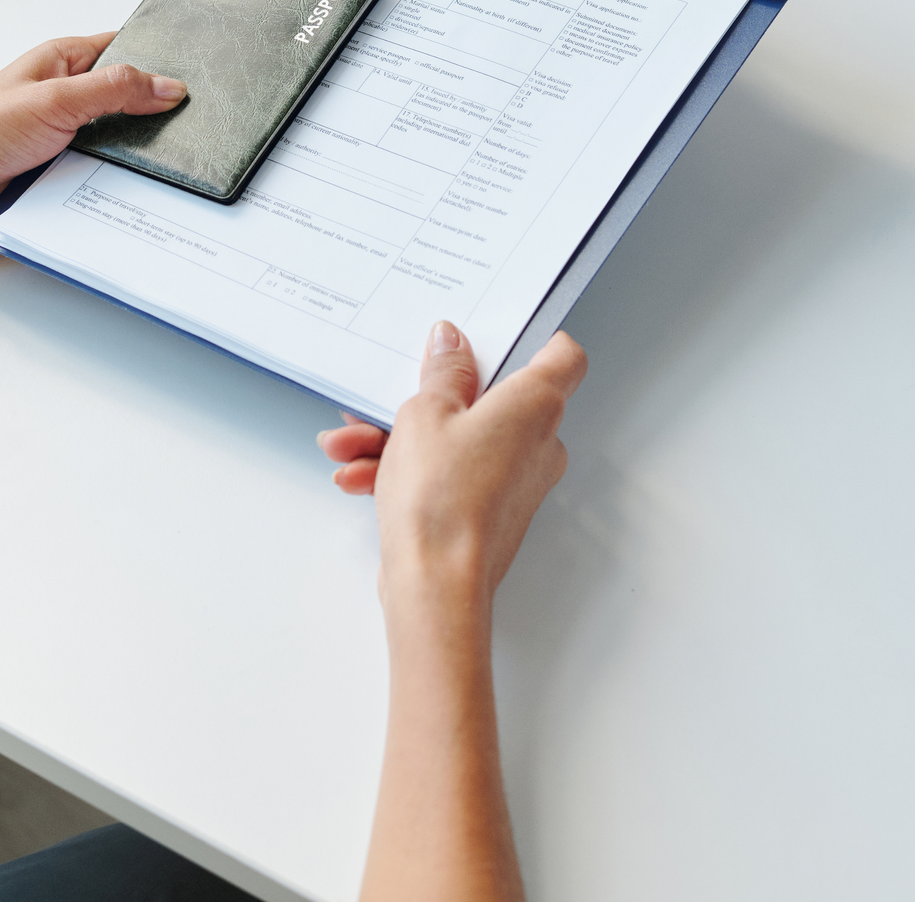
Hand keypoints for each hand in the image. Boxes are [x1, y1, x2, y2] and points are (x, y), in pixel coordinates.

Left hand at [0, 34, 185, 247]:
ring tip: (155, 160)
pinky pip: (102, 181)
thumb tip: (167, 86)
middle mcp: (65, 99)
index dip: (156, 59)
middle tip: (184, 123)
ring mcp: (65, 141)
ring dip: (130, 156)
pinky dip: (114, 186)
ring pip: (119, 146)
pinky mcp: (62, 179)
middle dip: (151, 115)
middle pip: (128, 102)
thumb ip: (115, 90)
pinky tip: (129, 190)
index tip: (194, 71)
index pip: (123, 50)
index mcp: (61, 63)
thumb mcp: (55, 97)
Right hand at [318, 321, 586, 603]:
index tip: (499, 330)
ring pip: (457, 440)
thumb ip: (443, 370)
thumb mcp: (426, 411)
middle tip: (391, 393)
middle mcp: (535, 444)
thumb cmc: (442, 500)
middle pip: (490, 399)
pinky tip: (359, 475)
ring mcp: (513, 482)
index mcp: (534, 406)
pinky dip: (404, 471)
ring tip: (352, 443)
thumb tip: (452, 344)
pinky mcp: (488, 513)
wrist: (434, 585)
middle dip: (428, 396)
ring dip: (399, 438)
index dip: (536, 337)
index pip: (562, 358)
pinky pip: (448, 475)